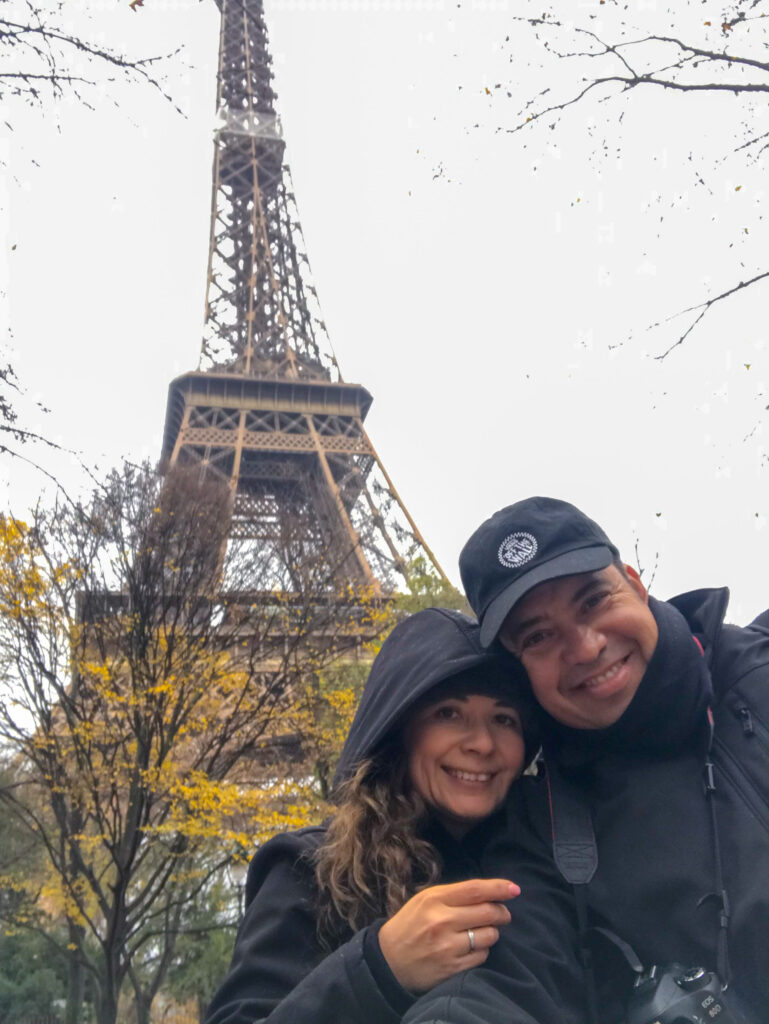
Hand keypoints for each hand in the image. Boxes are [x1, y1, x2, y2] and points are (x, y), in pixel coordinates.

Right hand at [377, 878, 518, 993]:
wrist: (388, 961)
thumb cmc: (410, 925)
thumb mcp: (425, 900)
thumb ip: (454, 895)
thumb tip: (490, 892)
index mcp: (434, 900)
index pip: (475, 889)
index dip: (499, 888)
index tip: (514, 889)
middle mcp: (442, 921)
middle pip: (488, 912)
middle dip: (502, 912)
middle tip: (502, 914)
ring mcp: (447, 947)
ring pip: (489, 936)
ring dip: (492, 933)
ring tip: (481, 932)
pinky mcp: (452, 969)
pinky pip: (482, 957)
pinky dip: (482, 951)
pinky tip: (471, 949)